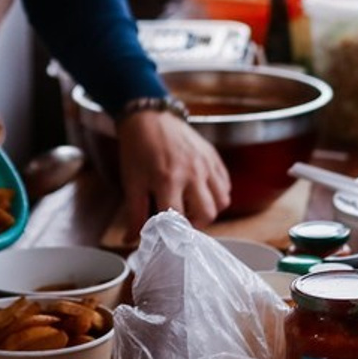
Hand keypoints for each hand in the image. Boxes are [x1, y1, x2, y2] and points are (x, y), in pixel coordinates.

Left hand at [116, 110, 231, 238]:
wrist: (149, 117)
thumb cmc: (137, 150)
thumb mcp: (132, 182)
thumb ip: (135, 214)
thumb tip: (133, 241)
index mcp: (168, 180)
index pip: (179, 220)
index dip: (173, 233)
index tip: (166, 237)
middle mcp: (192, 172)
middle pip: (207, 214)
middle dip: (195, 225)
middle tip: (182, 224)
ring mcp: (206, 163)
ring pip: (222, 201)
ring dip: (209, 210)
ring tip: (193, 209)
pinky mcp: (213, 156)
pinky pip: (226, 184)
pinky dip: (218, 194)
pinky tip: (203, 194)